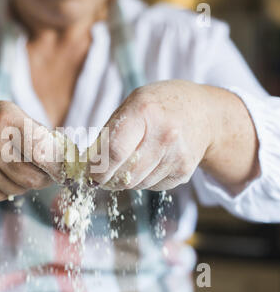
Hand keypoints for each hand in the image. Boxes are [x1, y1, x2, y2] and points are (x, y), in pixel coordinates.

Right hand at [0, 101, 62, 201]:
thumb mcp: (11, 114)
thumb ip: (40, 133)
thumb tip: (71, 157)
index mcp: (5, 118)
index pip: (42, 151)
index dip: (58, 167)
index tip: (66, 172)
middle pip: (33, 177)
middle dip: (46, 179)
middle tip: (49, 176)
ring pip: (19, 189)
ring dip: (25, 183)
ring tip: (15, 168)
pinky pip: (2, 196)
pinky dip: (6, 189)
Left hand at [88, 80, 217, 190]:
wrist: (203, 113)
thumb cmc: (159, 106)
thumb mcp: (132, 105)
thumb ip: (110, 132)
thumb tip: (88, 164)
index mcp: (145, 112)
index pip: (115, 151)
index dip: (98, 169)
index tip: (90, 175)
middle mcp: (164, 134)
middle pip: (125, 173)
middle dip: (108, 179)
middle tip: (101, 176)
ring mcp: (177, 155)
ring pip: (137, 184)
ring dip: (125, 180)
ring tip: (127, 164)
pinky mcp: (184, 172)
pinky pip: (152, 186)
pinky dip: (143, 180)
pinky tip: (148, 164)